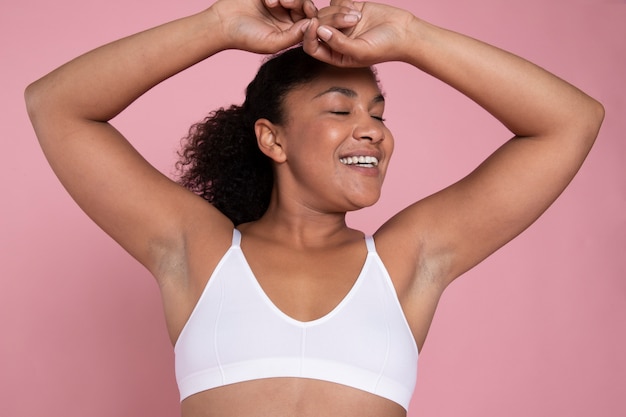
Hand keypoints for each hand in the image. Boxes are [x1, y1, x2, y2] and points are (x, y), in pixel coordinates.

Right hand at [210, 0, 317, 52]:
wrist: (222, 23)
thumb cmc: (246, 38)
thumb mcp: (272, 42)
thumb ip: (294, 36)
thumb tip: (313, 25)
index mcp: (290, 32)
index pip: (310, 23)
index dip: (313, 16)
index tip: (308, 13)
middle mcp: (287, 18)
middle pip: (306, 6)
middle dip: (301, 3)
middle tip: (287, 3)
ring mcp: (279, 4)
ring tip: (273, 2)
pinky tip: (267, 0)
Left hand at [302, 0, 416, 66]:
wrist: (404, 32)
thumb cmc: (384, 47)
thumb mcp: (360, 51)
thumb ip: (338, 44)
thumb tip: (319, 31)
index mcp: (334, 56)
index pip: (311, 46)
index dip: (308, 34)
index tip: (314, 23)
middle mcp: (334, 40)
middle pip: (318, 26)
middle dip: (331, 20)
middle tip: (352, 21)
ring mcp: (341, 24)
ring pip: (326, 12)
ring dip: (340, 11)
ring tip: (358, 17)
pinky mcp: (348, 10)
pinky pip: (336, 1)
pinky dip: (344, 3)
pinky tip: (358, 10)